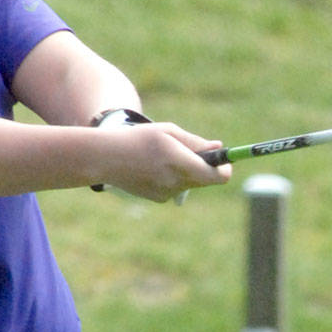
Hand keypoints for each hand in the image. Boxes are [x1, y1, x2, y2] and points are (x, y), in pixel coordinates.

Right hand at [91, 114, 231, 202]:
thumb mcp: (168, 132)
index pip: (217, 176)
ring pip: (190, 183)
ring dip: (187, 171)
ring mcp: (167, 193)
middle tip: (195, 151)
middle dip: (206, 167)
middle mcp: (176, 182)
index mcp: (180, 162)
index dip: (225, 168)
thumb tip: (218, 147)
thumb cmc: (138, 139)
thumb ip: (195, 142)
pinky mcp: (159, 199)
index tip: (224, 159)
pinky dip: (173, 178)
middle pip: (206, 180)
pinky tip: (154, 168)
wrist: (106, 159)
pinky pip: (176, 187)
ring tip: (166, 156)